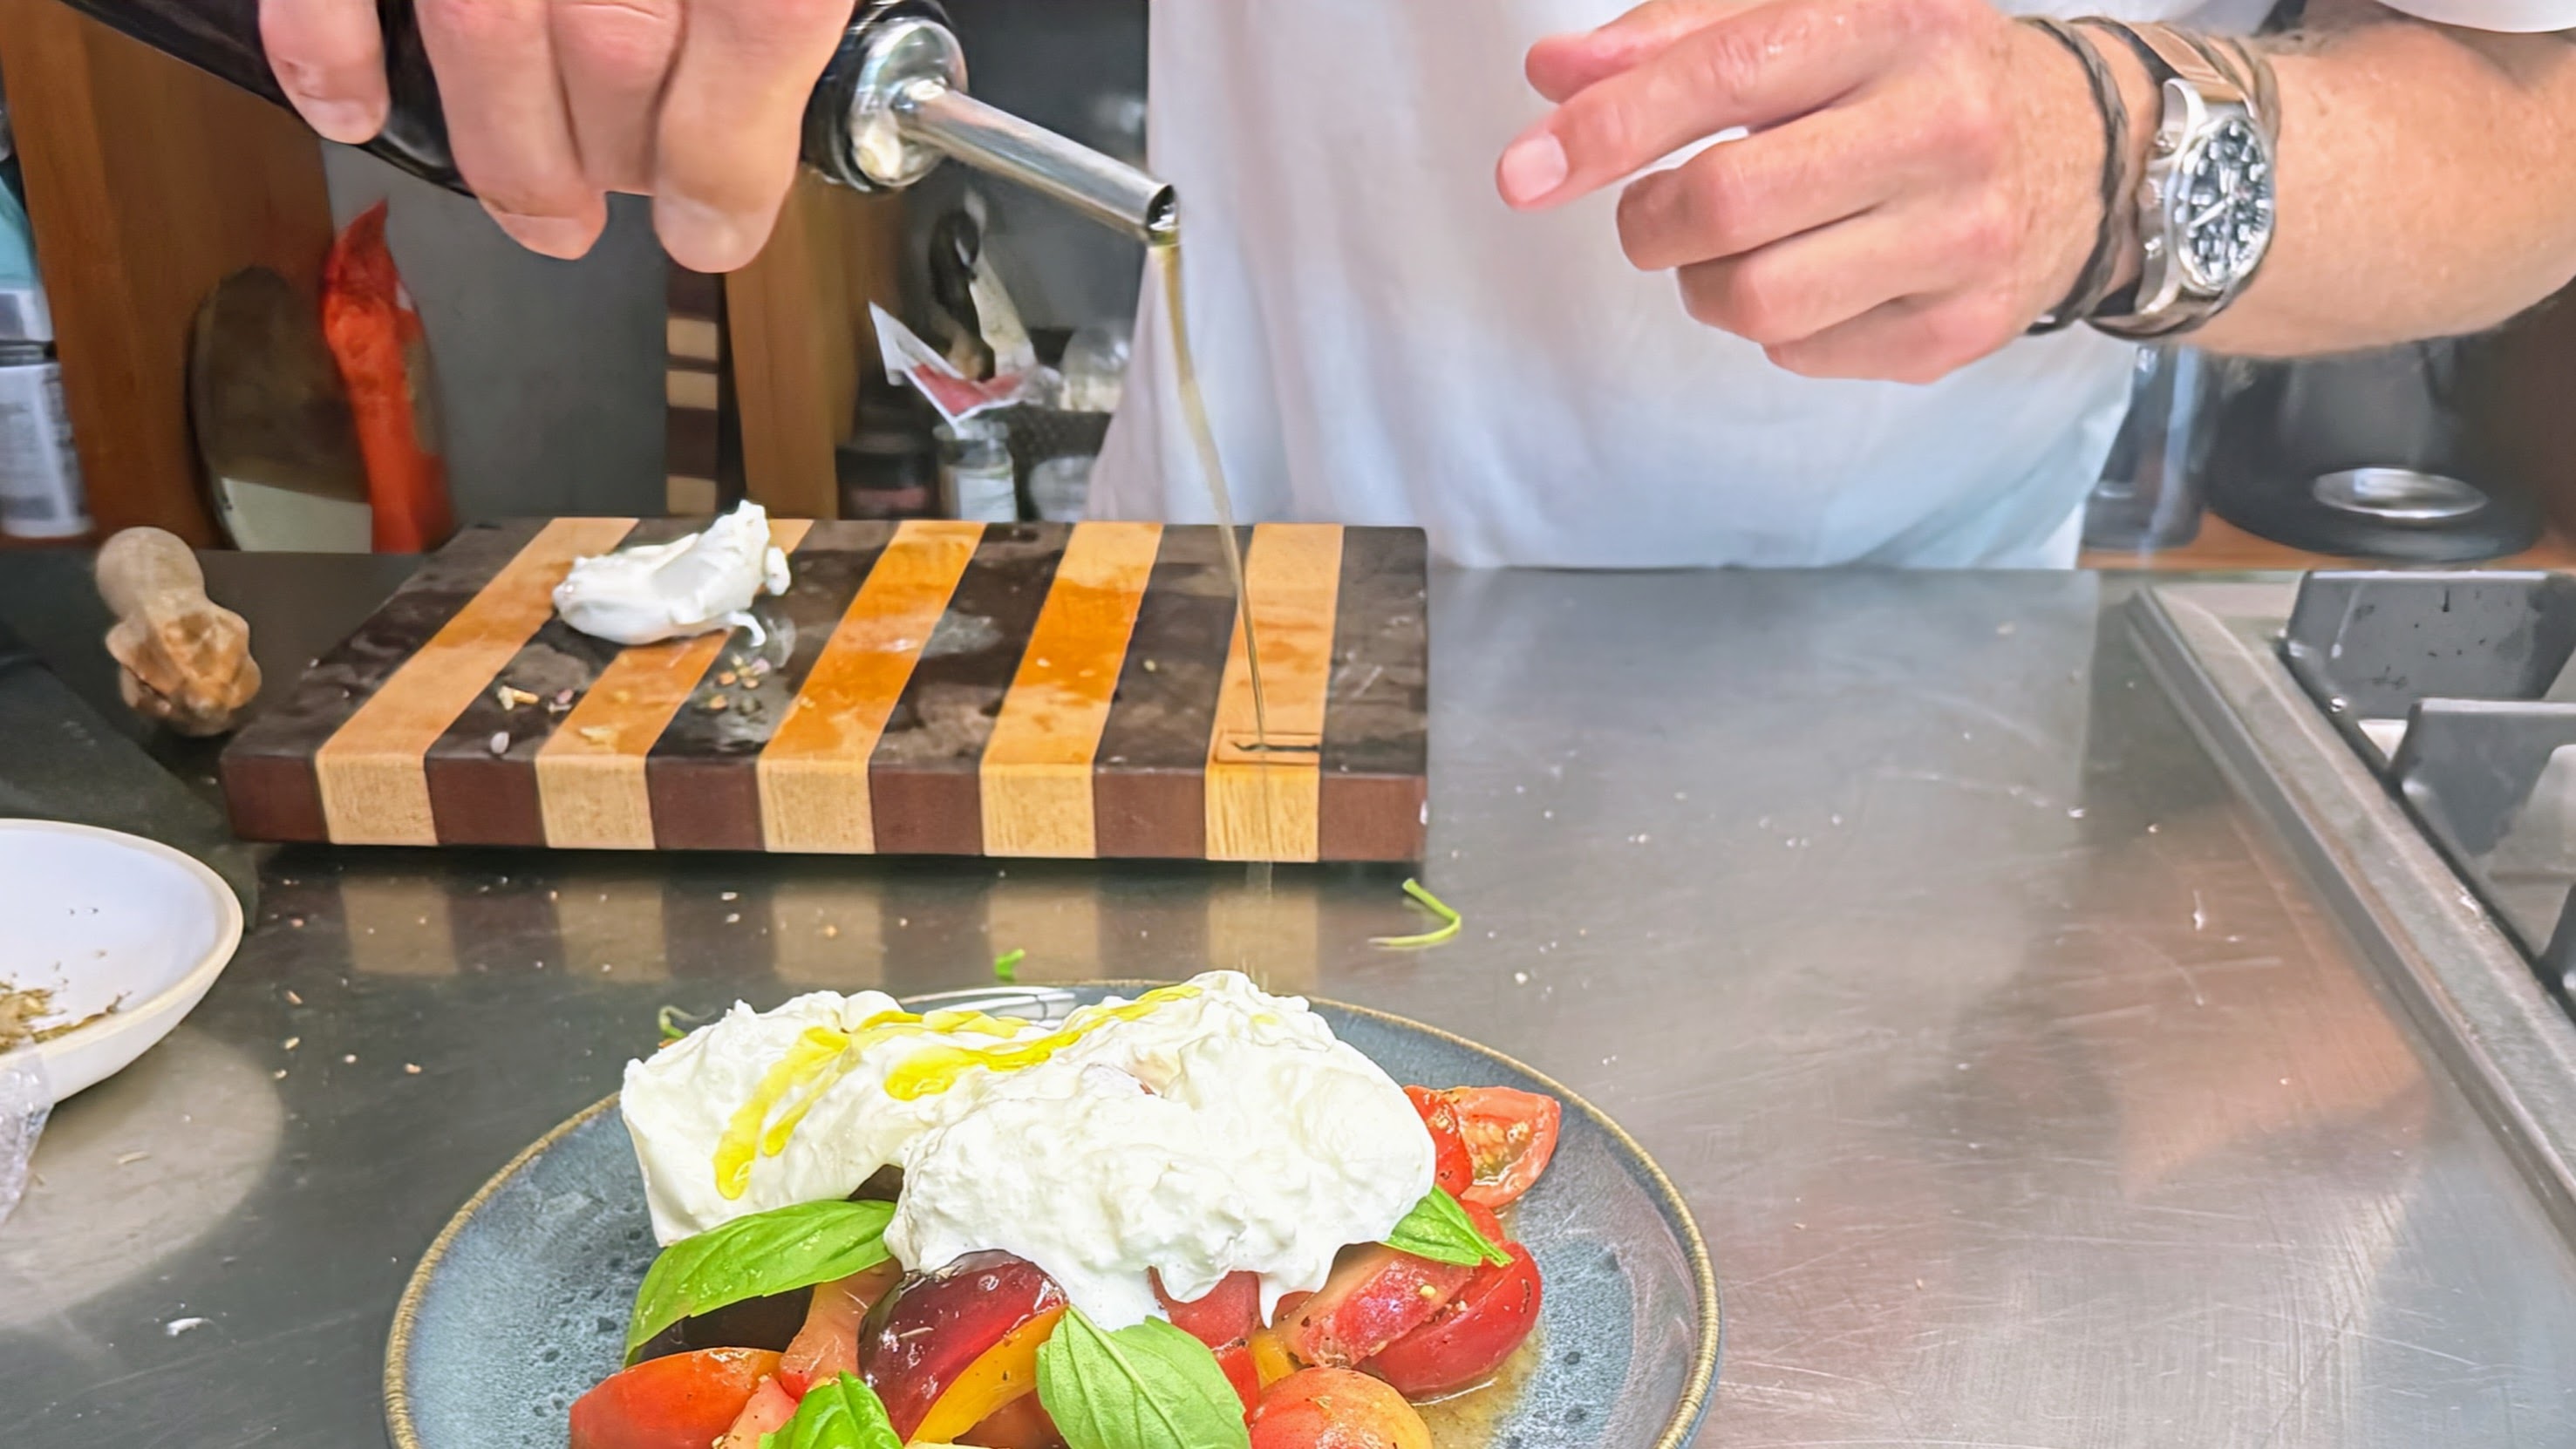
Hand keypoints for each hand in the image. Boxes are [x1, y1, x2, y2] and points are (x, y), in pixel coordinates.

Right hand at [260, 0, 854, 271]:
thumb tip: (782, 64)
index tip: (717, 226)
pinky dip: (330, 57)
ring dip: (516, 153)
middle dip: (626, 158)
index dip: (733, 161)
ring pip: (486, 38)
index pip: (760, 32)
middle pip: (616, 50)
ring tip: (546, 207)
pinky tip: (356, 109)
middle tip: (633, 193)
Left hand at [1496, 0, 2109, 382]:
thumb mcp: (1815, 17)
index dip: (1609, 129)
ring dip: (1705, 282)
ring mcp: (1960, 238)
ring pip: (1752, 300)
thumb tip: (1555, 74)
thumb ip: (1677, 37)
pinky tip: (1823, 273)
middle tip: (1655, 211)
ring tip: (1746, 243)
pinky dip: (1776, 323)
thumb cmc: (1913, 75)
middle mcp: (1941, 126)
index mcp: (1895, 23)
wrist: (2088, 151)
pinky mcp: (1958, 331)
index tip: (1526, 171)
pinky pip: (1799, 353)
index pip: (1725, 75)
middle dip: (1649, 219)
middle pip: (1726, 204)